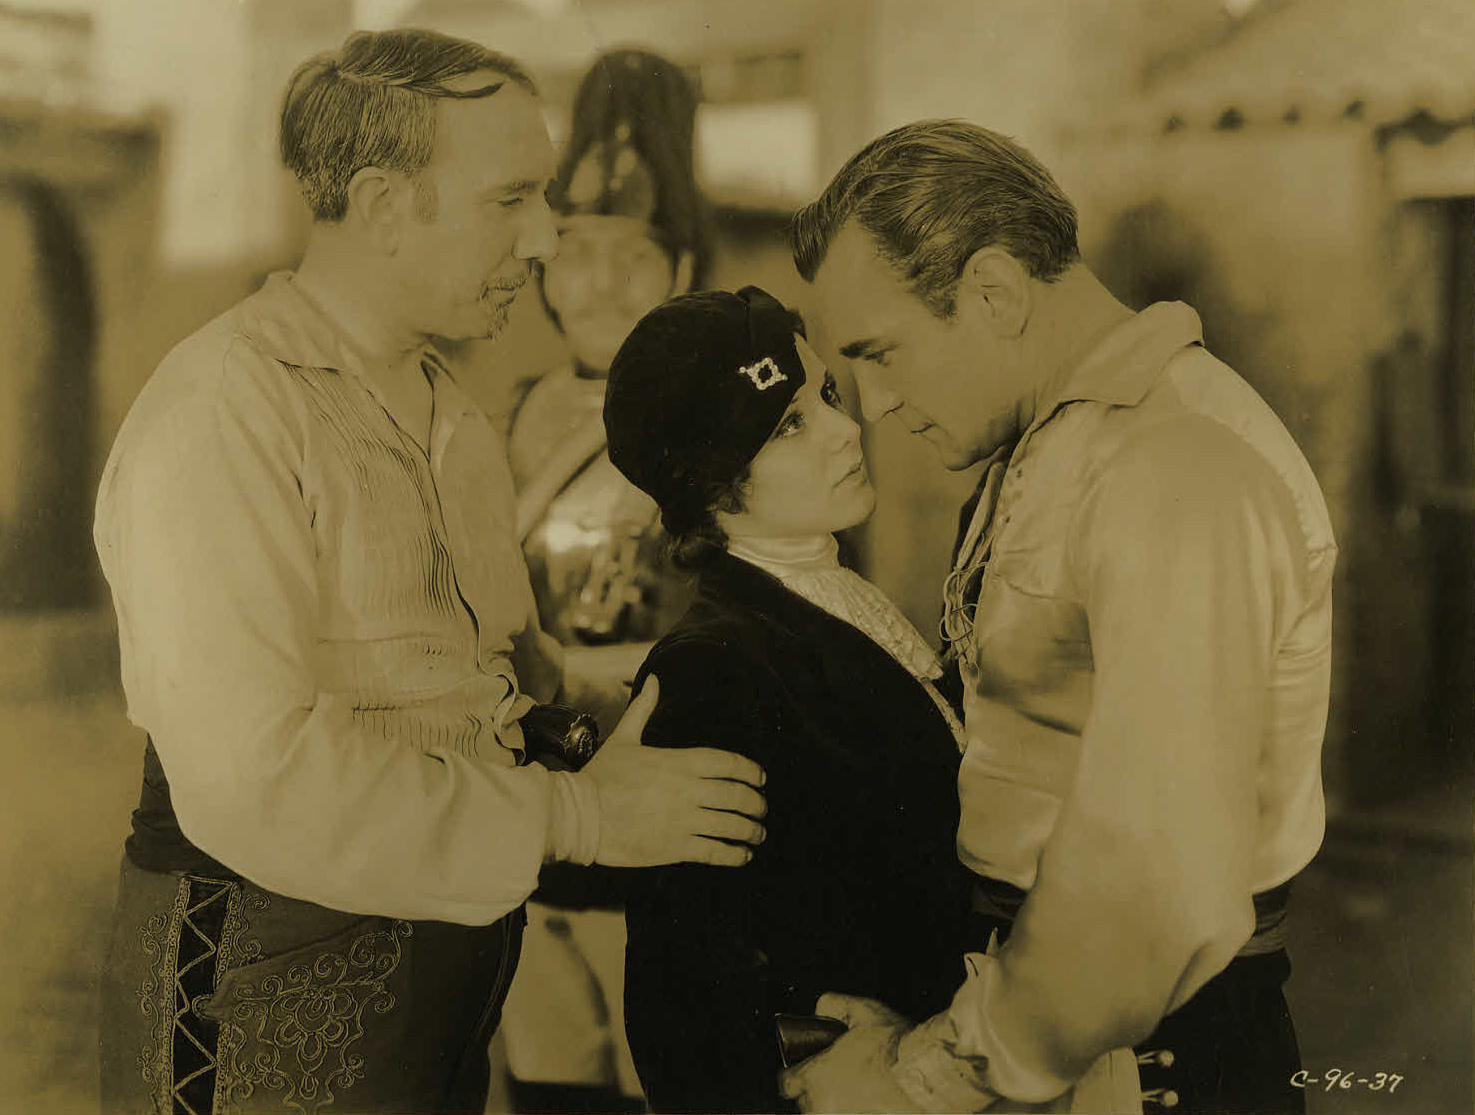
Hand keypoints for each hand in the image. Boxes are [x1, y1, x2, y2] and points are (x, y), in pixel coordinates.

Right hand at [580, 675, 766, 866]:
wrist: (577, 815)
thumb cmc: (601, 776)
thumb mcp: (624, 738)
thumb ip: (643, 709)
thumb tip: (653, 679)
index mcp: (679, 761)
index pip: (729, 763)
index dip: (751, 771)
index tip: (761, 778)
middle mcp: (688, 790)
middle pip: (738, 795)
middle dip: (757, 802)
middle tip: (762, 807)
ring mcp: (683, 820)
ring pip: (732, 825)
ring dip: (752, 829)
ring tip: (758, 832)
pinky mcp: (675, 848)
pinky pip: (716, 852)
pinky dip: (735, 855)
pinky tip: (744, 855)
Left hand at [780, 994, 922, 1112]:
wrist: (925, 1076)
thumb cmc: (893, 1046)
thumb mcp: (862, 1010)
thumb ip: (833, 1004)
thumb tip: (820, 1010)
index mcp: (814, 1078)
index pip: (785, 1083)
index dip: (793, 1072)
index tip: (803, 1068)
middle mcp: (822, 1107)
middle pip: (805, 1103)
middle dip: (816, 1089)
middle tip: (837, 1074)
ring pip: (826, 1113)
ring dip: (835, 1103)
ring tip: (856, 1088)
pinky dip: (855, 1109)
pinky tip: (870, 1100)